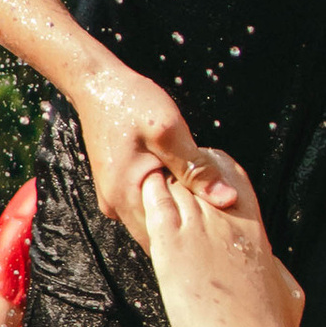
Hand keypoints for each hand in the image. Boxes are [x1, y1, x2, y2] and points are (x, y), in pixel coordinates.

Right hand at [72, 57, 213, 240]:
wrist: (100, 85)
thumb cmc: (131, 103)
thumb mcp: (170, 132)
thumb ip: (196, 169)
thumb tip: (226, 199)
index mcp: (125, 197)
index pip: (164, 241)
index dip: (194, 236)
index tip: (218, 223)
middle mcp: (116, 206)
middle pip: (159, 234)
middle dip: (187, 226)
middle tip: (215, 208)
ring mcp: (115, 198)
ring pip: (154, 220)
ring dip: (178, 212)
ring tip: (201, 192)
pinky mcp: (119, 188)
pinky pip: (148, 204)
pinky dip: (168, 199)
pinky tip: (183, 182)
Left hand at [137, 149, 301, 326]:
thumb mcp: (288, 292)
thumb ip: (274, 272)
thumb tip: (273, 270)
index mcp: (253, 228)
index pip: (229, 176)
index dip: (210, 172)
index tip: (197, 180)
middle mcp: (226, 220)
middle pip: (196, 175)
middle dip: (180, 174)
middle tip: (165, 177)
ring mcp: (198, 231)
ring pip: (174, 183)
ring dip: (161, 181)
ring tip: (147, 178)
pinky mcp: (171, 247)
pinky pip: (154, 203)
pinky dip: (147, 194)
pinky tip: (142, 193)